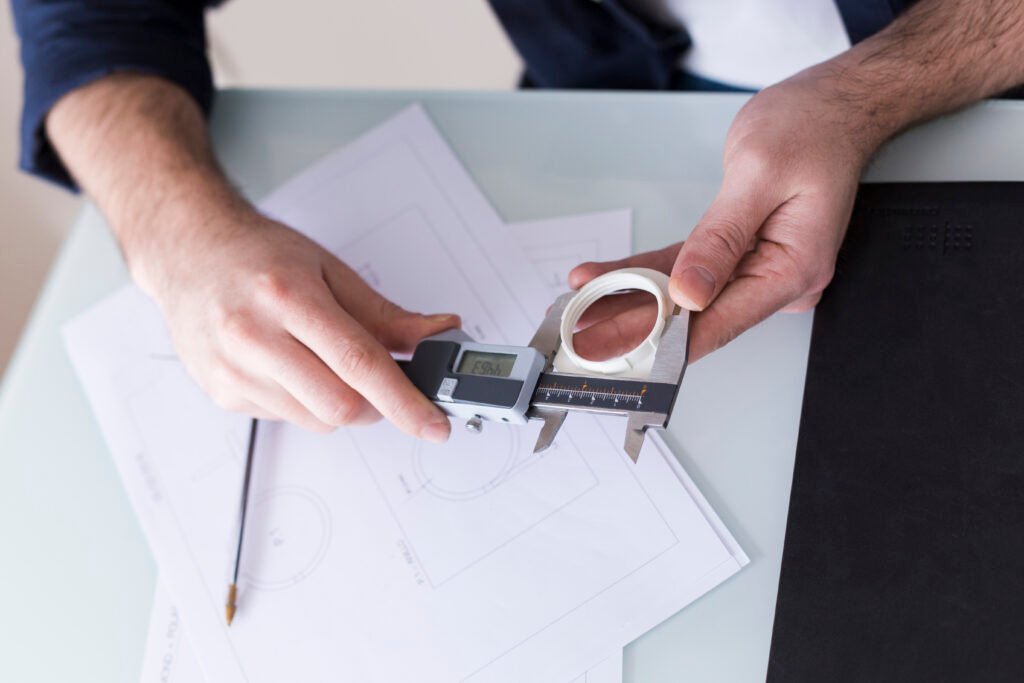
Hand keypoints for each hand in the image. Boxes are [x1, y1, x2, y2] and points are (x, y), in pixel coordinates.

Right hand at [139, 207, 459, 439]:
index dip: (404, 401)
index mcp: (289, 297)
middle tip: (378, 382)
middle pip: (340, 405)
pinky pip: (287, 418)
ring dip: (339, 404)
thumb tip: (437, 334)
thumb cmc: (256, 256)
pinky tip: (289, 366)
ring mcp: (233, 370)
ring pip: (317, 420)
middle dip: (374, 405)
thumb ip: (386, 314)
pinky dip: (304, 402)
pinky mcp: (222, 393)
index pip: (360, 363)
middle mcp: (255, 335)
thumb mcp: (329, 270)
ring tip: (321, 361)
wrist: (188, 252)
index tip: (433, 424)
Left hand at [569, 69, 882, 361]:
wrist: (831, 105)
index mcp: (794, 268)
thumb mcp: (758, 175)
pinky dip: (648, 272)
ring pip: (685, 293)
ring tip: (582, 311)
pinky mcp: (740, 252)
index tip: (619, 351)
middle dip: (636, 325)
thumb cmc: (810, 129)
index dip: (663, 341)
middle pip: (697, 314)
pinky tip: (607, 279)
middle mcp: (778, 278)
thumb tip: (690, 293)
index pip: (720, 321)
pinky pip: (687, 268)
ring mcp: (759, 267)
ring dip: (633, 301)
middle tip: (584, 338)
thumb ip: (721, 239)